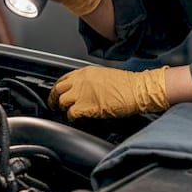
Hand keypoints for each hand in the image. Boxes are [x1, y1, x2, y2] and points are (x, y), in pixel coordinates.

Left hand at [49, 65, 169, 119]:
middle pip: (58, 90)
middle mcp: (81, 81)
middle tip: (54, 105)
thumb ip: (91, 81)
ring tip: (67, 113)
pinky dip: (72, 117)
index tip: (57, 93)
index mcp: (86, 72)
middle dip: (54, 99)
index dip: (58, 88)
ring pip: (62, 102)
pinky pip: (71, 114)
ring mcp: (82, 93)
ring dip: (64, 109)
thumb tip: (86, 90)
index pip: (63, 79)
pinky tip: (77, 119)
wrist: (137, 90)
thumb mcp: (105, 76)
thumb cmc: (128, 84)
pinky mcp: (86, 106)